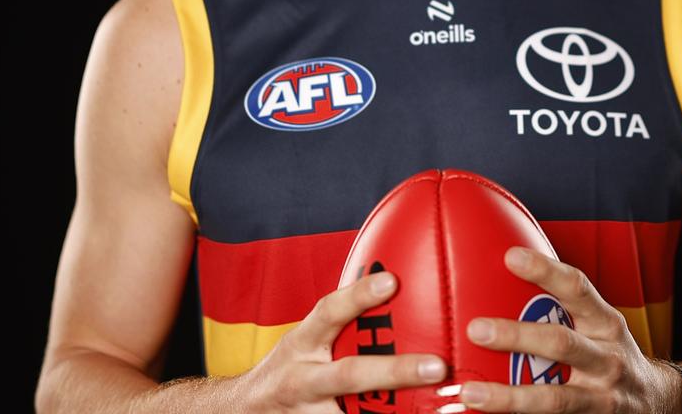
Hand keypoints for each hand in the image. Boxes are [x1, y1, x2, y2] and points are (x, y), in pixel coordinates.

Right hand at [240, 270, 448, 410]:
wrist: (242, 410)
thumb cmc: (290, 366)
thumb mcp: (306, 339)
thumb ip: (341, 319)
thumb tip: (395, 281)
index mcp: (302, 343)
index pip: (328, 312)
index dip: (358, 295)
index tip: (392, 281)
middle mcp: (302, 378)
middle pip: (349, 375)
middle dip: (395, 371)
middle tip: (437, 365)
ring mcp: (306, 412)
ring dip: (393, 413)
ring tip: (440, 409)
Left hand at [456, 246, 678, 412]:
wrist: (655, 401)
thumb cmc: (609, 352)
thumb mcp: (598, 325)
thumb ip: (564, 306)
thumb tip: (506, 271)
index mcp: (605, 323)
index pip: (577, 288)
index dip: (545, 270)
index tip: (510, 256)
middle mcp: (607, 358)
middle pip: (561, 343)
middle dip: (517, 335)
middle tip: (476, 330)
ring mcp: (602, 396)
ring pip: (554, 398)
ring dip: (510, 396)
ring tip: (472, 393)